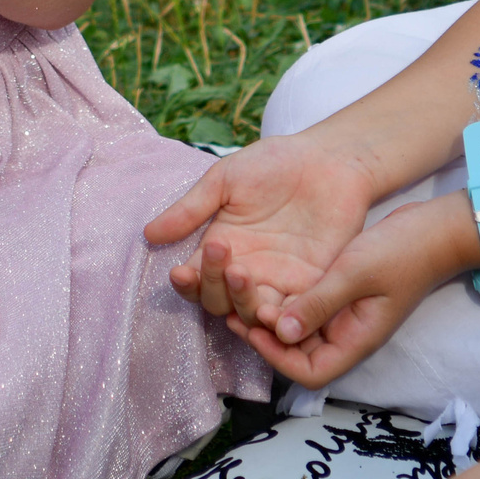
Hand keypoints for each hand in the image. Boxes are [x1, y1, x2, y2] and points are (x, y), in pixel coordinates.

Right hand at [151, 134, 375, 321]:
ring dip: (243, 304)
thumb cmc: (276, 163)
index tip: (181, 270)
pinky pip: (294, 316)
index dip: (186, 282)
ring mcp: (280, 281)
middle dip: (214, 285)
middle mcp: (247, 271)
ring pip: (252, 315)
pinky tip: (275, 309)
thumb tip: (148, 234)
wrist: (330, 159)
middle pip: (219, 302)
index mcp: (222, 248)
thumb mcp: (226, 180)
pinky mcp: (313, 286)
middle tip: (222, 253)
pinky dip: (282, 320)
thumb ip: (192, 208)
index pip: (196, 281)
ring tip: (242, 277)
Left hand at [227, 193, 470, 387]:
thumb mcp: (355, 273)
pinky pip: (306, 306)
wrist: (437, 228)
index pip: (310, 373)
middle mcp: (347, 334)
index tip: (254, 328)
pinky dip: (285, 298)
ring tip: (240, 292)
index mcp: (355, 340)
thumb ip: (318, 303)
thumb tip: (280, 332)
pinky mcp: (342, 296)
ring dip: (271, 315)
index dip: (277, 359)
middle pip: (298, 354)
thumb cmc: (402, 252)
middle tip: (233, 308)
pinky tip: (262, 278)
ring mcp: (345, 316)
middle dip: (266, 335)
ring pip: (298, 329)